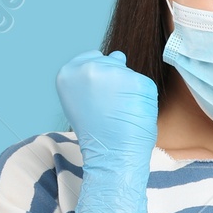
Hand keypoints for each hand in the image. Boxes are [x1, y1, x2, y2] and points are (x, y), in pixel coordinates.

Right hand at [56, 49, 157, 212]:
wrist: (110, 157)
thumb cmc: (97, 132)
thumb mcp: (83, 99)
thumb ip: (93, 76)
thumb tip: (119, 54)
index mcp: (67, 73)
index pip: (91, 58)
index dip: (98, 80)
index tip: (96, 100)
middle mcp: (87, 68)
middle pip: (111, 62)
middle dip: (114, 83)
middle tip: (108, 110)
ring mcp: (112, 73)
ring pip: (128, 73)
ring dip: (129, 92)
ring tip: (120, 113)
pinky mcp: (136, 81)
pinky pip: (144, 84)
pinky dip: (143, 99)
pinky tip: (132, 114)